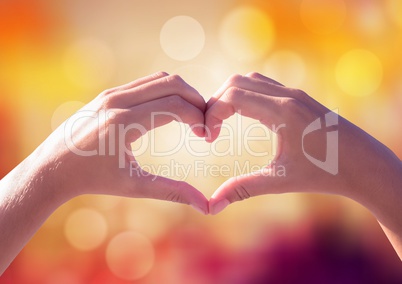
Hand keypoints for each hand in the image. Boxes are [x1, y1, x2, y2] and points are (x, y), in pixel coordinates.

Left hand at [45, 72, 208, 212]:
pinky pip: (146, 83)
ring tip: (191, 117)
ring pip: (161, 78)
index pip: (176, 105)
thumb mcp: (133, 186)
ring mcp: (112, 93)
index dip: (199, 118)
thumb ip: (172, 192)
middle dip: (196, 100)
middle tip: (205, 123)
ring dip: (182, 93)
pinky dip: (166, 92)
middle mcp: (117, 100)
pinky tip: (171, 112)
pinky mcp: (109, 93)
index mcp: (124, 122)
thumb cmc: (92, 180)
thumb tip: (205, 205)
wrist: (53, 168)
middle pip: (173, 83)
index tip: (207, 136)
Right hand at [205, 72, 401, 256]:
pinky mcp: (298, 97)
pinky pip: (263, 85)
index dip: (211, 114)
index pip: (232, 96)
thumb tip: (212, 206)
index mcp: (281, 112)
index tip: (208, 137)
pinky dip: (245, 94)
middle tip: (210, 129)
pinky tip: (244, 116)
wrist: (363, 164)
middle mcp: (286, 96)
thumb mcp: (280, 181)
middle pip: (235, 82)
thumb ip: (243, 188)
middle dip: (215, 103)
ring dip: (230, 96)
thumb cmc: (325, 174)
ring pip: (249, 80)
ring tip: (222, 122)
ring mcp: (293, 93)